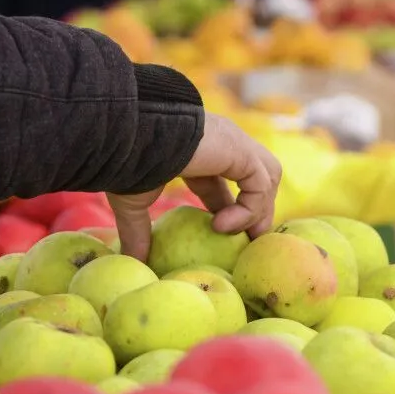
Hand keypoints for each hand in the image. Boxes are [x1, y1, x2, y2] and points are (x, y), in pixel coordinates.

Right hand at [108, 113, 281, 260]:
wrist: (129, 133)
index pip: (222, 183)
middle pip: (255, 177)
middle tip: (245, 241)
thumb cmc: (127, 162)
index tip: (221, 238)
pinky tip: (223, 225)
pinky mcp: (239, 149)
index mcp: (197, 152)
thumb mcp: (132, 203)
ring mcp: (233, 143)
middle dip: (256, 210)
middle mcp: (221, 144)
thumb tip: (133, 260)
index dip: (229, 212)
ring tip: (243, 236)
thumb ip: (137, 231)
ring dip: (259, 209)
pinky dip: (250, 208)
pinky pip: (260, 183)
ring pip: (267, 175)